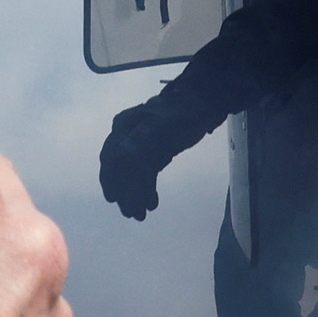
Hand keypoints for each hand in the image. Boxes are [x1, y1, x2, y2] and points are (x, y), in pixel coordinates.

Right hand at [100, 98, 197, 219]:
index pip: (114, 160)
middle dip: (124, 192)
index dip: (114, 181)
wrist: (203, 102)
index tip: (116, 201)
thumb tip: (121, 162)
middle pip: (120, 168)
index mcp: (124, 127)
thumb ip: (139, 144)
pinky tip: (150, 202)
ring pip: (132, 173)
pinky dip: (145, 187)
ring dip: (135, 193)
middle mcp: (126, 135)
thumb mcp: (160, 128)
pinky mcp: (153, 150)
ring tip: (141, 214)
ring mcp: (139, 143)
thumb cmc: (182, 114)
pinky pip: (144, 172)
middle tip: (131, 214)